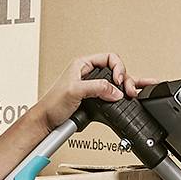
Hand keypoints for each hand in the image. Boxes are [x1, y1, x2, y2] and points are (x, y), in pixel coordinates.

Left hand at [30, 52, 146, 134]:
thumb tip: (116, 91)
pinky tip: (133, 95)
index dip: (118, 68)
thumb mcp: (74, 91)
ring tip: (134, 94)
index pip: (109, 58)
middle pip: (116, 71)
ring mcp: (93, 86)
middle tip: (129, 91)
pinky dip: (123, 95)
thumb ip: (96, 87)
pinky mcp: (95, 99)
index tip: (118, 81)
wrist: (47, 121)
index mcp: (83, 64)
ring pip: (116, 83)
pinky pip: (112, 94)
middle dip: (125, 79)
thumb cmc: (52, 103)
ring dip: (127, 87)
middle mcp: (89, 73)